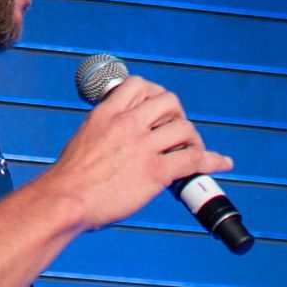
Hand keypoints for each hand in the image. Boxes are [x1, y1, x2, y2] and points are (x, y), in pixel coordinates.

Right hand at [44, 77, 233, 231]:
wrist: (64, 201)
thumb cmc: (70, 179)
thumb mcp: (84, 138)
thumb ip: (105, 130)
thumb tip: (118, 139)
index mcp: (107, 112)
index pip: (140, 85)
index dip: (155, 94)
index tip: (158, 110)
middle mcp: (127, 124)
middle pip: (169, 101)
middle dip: (178, 115)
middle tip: (176, 133)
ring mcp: (143, 146)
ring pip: (184, 128)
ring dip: (193, 139)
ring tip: (191, 152)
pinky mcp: (155, 171)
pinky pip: (194, 159)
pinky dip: (213, 160)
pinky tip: (222, 163)